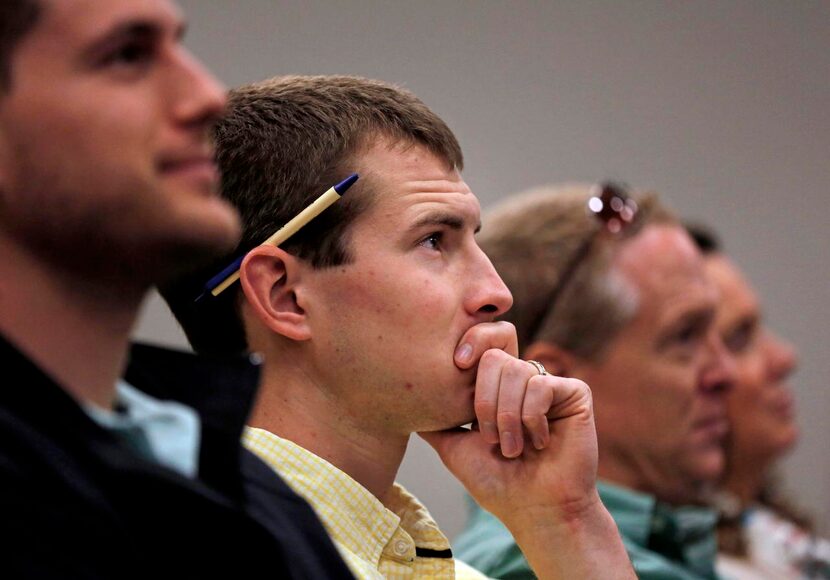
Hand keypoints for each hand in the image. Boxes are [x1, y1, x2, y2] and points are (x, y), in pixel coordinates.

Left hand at [423, 323, 633, 578]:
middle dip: (484, 401)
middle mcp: (523, 380)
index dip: (472, 340)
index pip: (484, 342)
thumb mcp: (452, 445)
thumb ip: (434, 416)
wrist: (535, 510)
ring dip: (507, 417)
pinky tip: (540, 443)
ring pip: (516, 370)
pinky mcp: (574, 393)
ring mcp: (549, 385)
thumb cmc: (496, 482)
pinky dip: (532, 418)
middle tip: (490, 439)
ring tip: (513, 448)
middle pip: (495, 356)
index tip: (458, 362)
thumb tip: (404, 391)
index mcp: (497, 387)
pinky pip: (541, 385)